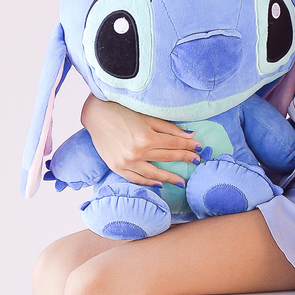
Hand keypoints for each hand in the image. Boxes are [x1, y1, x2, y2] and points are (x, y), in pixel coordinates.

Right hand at [81, 96, 199, 186]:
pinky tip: (159, 183)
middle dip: (184, 159)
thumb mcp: (147, 116)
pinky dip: (148, 182)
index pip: (174, 144)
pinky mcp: (116, 167)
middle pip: (167, 157)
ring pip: (153, 174)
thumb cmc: (122, 111)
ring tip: (181, 181)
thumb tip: (190, 136)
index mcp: (146, 137)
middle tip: (196, 161)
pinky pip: (136, 178)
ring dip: (169, 177)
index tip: (199, 148)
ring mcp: (126, 162)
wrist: (95, 115)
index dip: (188, 146)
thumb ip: (169, 128)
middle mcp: (137, 152)